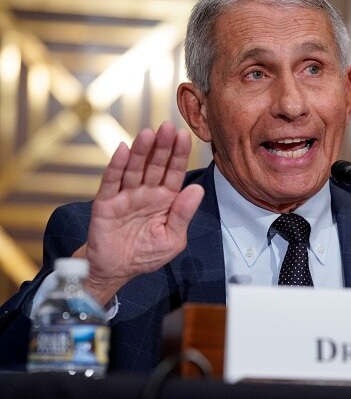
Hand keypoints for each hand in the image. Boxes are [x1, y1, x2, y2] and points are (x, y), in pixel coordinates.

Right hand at [78, 121, 204, 304]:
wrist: (115, 271)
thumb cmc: (146, 254)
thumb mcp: (172, 239)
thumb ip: (183, 214)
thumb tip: (197, 189)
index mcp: (166, 199)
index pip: (174, 172)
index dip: (179, 154)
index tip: (185, 136)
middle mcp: (146, 192)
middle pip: (156, 165)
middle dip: (163, 146)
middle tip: (168, 127)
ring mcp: (126, 195)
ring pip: (135, 168)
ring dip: (141, 151)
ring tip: (148, 133)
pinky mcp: (106, 203)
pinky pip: (112, 181)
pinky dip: (116, 165)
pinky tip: (122, 150)